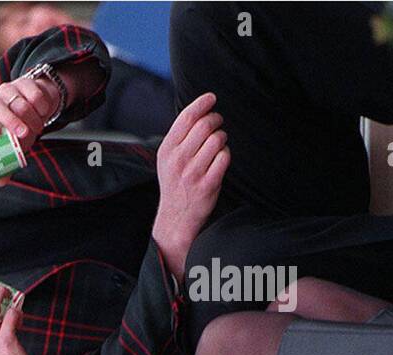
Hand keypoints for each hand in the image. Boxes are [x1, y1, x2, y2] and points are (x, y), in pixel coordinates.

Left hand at [0, 75, 59, 185]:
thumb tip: (0, 182)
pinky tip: (43, 112)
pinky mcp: (24, 82)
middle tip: (23, 134)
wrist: (37, 110)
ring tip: (37, 128)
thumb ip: (5, 164)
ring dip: (28, 115)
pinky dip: (39, 103)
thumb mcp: (12, 149)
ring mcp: (7, 90)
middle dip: (10, 120)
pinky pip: (31, 90)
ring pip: (14, 99)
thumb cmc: (18, 133)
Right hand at [153, 92, 230, 279]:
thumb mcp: (167, 159)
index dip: (202, 103)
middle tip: (218, 123)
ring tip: (217, 145)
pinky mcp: (208, 184)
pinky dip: (225, 155)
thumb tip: (199, 111)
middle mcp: (178, 160)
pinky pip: (225, 157)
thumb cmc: (174, 183)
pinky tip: (219, 160)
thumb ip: (179, 137)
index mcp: (167, 150)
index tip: (211, 98)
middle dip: (216, 120)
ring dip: (222, 139)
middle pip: (205, 125)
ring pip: (217, 140)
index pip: (186, 118)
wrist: (175, 217)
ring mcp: (193, 172)